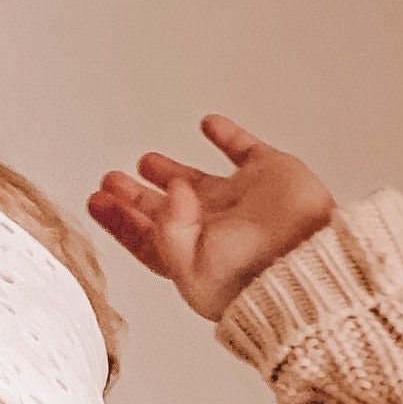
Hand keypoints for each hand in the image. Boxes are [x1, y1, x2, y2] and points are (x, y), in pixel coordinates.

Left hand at [88, 117, 333, 323]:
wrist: (306, 260)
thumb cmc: (253, 278)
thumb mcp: (192, 268)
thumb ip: (166, 233)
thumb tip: (169, 192)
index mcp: (192, 257)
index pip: (145, 237)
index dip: (119, 220)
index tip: (96, 201)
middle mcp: (214, 230)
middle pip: (163, 210)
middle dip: (135, 197)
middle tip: (110, 180)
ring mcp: (242, 202)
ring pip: (195, 182)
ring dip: (170, 172)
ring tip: (144, 160)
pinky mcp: (269, 174)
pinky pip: (242, 149)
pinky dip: (225, 135)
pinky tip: (208, 125)